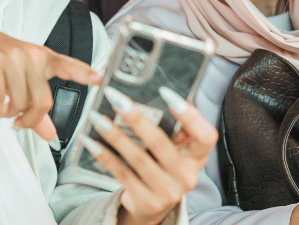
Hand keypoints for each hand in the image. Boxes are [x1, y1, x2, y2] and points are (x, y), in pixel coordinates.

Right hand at [0, 26, 102, 140]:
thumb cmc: (1, 64)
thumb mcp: (22, 83)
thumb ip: (37, 109)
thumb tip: (51, 136)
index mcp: (44, 58)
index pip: (68, 65)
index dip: (85, 73)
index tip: (100, 77)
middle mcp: (31, 56)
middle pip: (43, 101)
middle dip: (30, 120)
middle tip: (19, 124)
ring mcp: (12, 57)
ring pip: (20, 102)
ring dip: (9, 116)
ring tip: (2, 112)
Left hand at [83, 87, 217, 224]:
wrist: (152, 205)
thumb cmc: (163, 168)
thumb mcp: (176, 150)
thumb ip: (172, 127)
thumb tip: (157, 93)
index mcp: (197, 157)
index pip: (205, 136)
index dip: (190, 116)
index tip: (167, 94)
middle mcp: (186, 176)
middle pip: (161, 144)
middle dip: (136, 118)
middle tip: (117, 99)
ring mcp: (167, 191)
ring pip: (138, 158)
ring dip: (115, 136)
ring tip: (98, 119)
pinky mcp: (146, 201)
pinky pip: (122, 174)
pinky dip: (105, 156)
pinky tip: (92, 142)